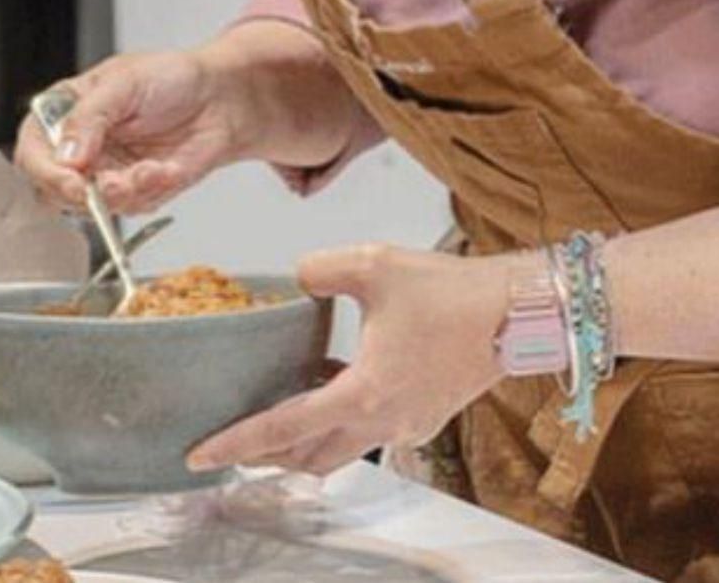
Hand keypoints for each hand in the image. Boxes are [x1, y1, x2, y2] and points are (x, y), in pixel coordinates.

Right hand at [13, 50, 243, 213]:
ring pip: (93, 207)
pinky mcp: (133, 192)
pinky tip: (168, 168)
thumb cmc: (172, 77)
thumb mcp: (125, 82)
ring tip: (153, 168)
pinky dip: (152, 191)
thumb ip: (90, 117)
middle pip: (53, 190)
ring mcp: (105, 172)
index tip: (73, 180)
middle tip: (118, 182)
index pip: (32, 152)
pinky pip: (131, 208)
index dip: (46, 172)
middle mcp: (79, 147)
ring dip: (127, 191)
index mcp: (64, 112)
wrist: (220, 98)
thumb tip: (66, 156)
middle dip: (87, 193)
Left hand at [188, 244, 512, 476]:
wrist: (519, 312)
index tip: (199, 455)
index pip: (282, 429)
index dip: (237, 443)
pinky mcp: (427, 414)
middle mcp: (382, 420)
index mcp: (362, 392)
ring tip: (279, 417)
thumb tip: (299, 276)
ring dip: (305, 443)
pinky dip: (343, 422)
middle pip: (309, 456)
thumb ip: (322, 269)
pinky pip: (372, 432)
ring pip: (342, 450)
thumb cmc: (451, 292)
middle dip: (266, 456)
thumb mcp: (374, 263)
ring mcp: (408, 423)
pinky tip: (336, 385)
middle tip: (233, 443)